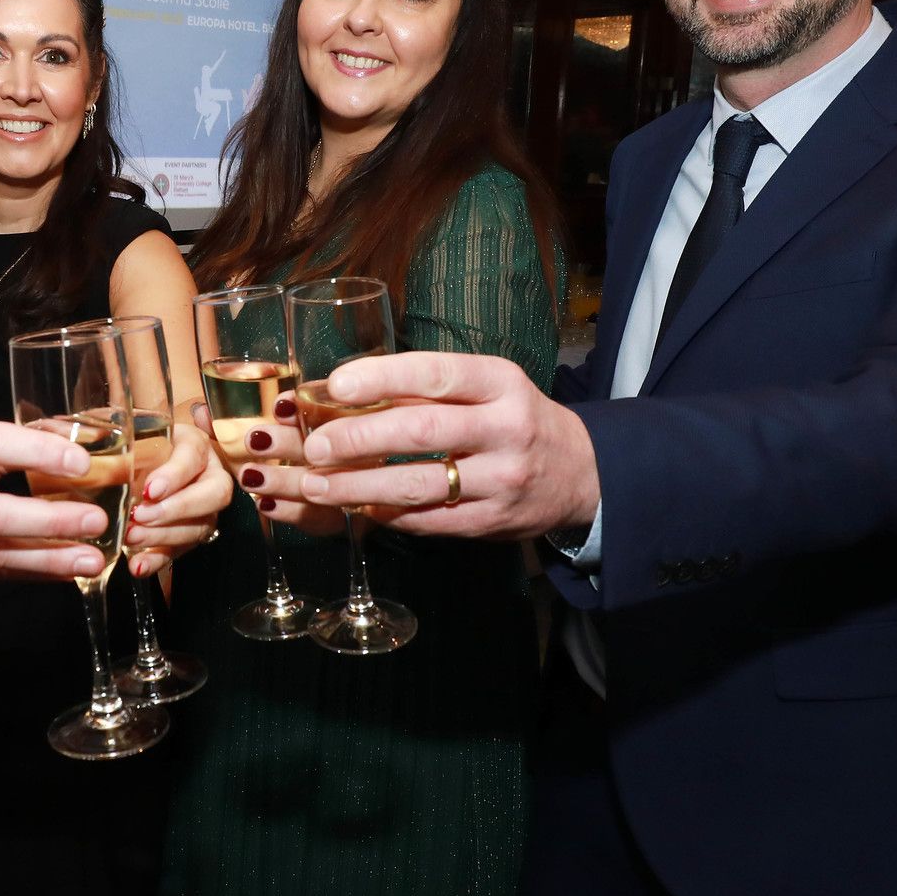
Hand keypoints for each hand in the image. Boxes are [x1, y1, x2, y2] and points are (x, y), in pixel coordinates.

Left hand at [125, 420, 233, 576]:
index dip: (174, 475)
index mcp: (194, 444)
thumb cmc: (138, 441)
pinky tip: (138, 565)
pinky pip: (181, 551)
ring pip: (199, 526)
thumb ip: (117, 432)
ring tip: (132, 538)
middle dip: (176, 509)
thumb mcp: (130, 429)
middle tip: (141, 516)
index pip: (193, 457)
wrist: (144, 460)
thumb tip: (90, 438)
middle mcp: (208, 475)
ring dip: (164, 536)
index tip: (149, 489)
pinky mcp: (191, 533)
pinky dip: (158, 560)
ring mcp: (204, 508)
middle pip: (213, 494)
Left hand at [230, 399, 345, 537]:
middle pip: (328, 445)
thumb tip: (199, 413)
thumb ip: (232, 426)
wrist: (340, 502)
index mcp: (341, 419)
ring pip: (323, 484)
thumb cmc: (291, 461)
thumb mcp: (262, 439)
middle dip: (288, 442)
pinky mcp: (349, 521)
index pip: (328, 408)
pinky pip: (322, 518)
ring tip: (250, 476)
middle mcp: (355, 450)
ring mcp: (356, 486)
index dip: (304, 406)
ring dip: (284, 479)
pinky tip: (265, 505)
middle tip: (255, 441)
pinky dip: (290, 511)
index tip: (280, 404)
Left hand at [296, 352, 599, 539]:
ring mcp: (501, 480)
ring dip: (358, 486)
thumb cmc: (513, 419)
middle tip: (315, 446)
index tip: (336, 385)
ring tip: (317, 484)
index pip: (436, 373)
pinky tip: (355, 507)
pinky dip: (386, 514)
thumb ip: (430, 388)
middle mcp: (506, 429)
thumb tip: (345, 391)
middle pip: (421, 431)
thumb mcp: (489, 388)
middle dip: (359, 438)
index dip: (382, 377)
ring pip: (418, 484)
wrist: (581, 472)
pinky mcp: (492, 522)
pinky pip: (428, 519)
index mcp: (501, 383)